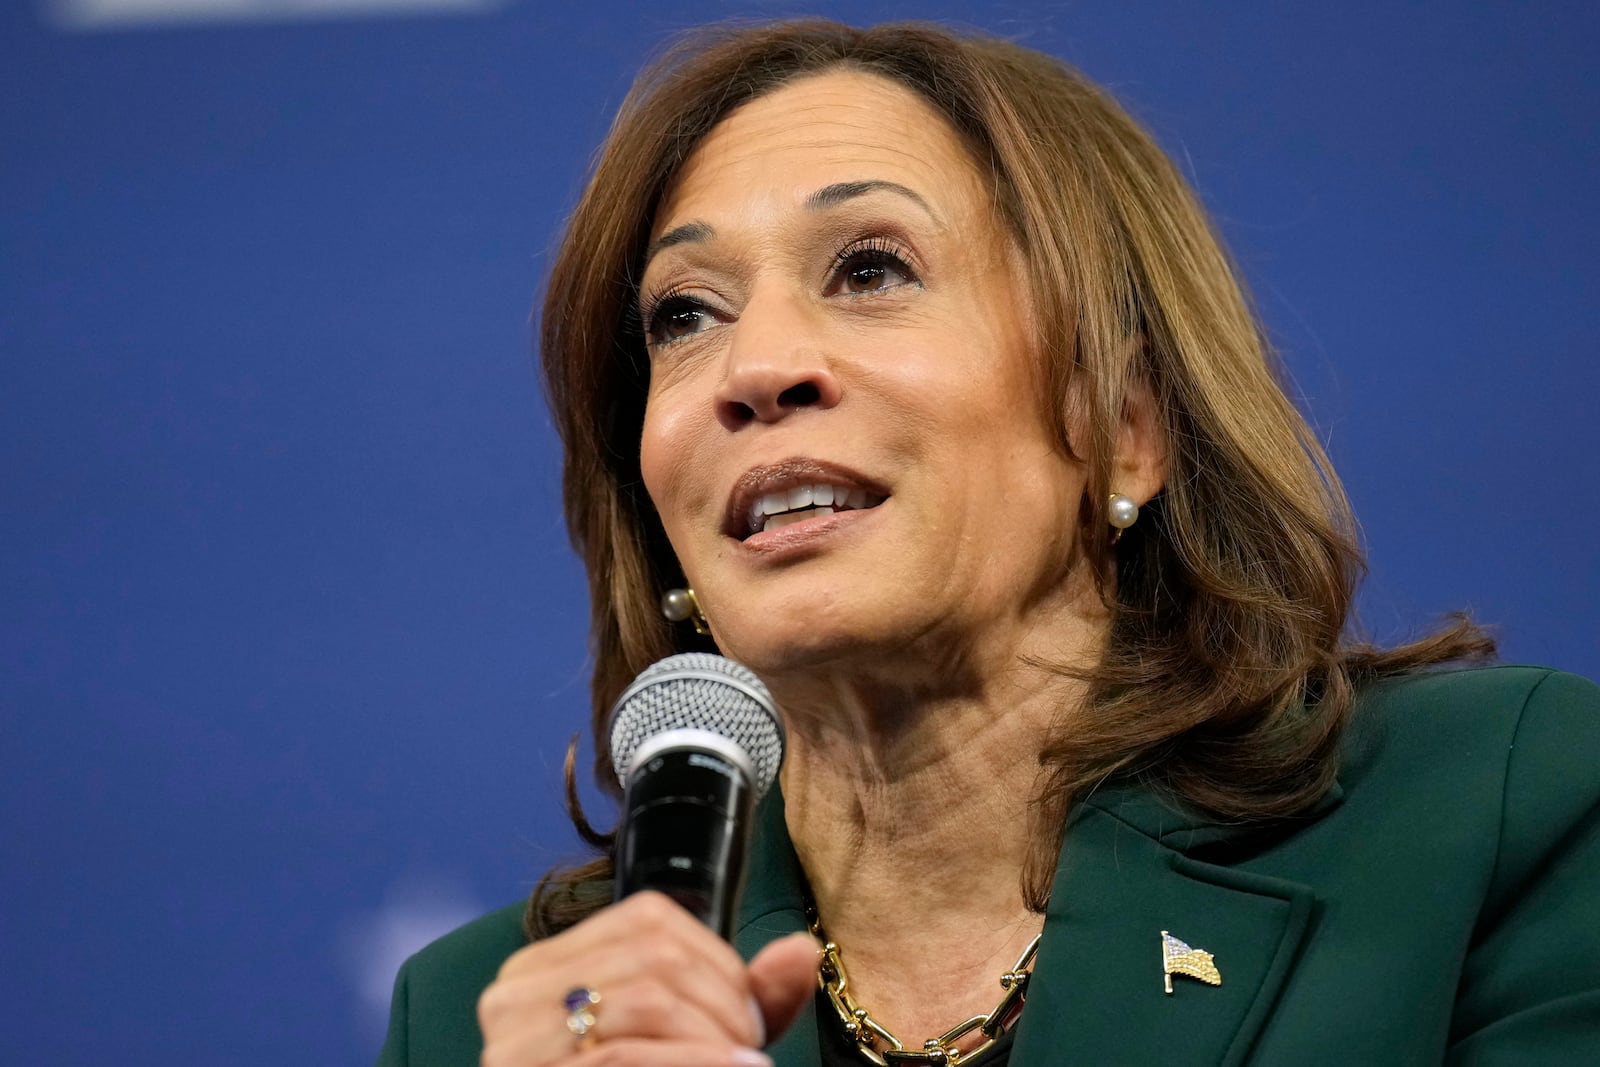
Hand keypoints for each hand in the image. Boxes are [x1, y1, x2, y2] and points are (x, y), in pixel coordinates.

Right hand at [478, 891, 819, 1065]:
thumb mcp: (695, 1045)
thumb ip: (746, 1001)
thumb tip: (801, 949)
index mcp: (548, 968)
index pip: (648, 918)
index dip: (718, 961)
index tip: (749, 1016)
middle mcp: (515, 993)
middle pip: (654, 957)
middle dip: (725, 1004)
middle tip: (750, 1051)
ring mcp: (512, 1042)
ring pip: (646, 1002)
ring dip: (716, 1039)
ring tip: (743, 1065)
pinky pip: (623, 1058)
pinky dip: (694, 1064)